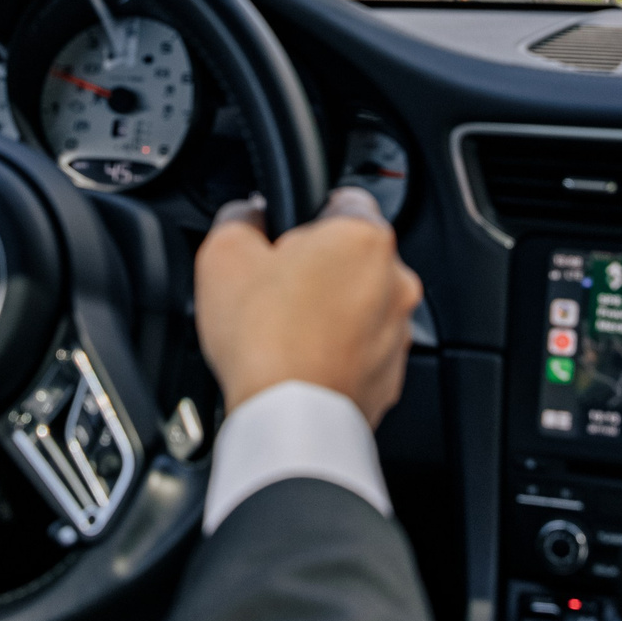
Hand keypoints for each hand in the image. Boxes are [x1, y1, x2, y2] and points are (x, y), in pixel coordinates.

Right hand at [193, 186, 422, 427]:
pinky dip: (337, 350)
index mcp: (363, 237)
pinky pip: (362, 348)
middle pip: (351, 256)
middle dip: (317, 267)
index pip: (341, 200)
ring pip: (359, 304)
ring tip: (284, 330)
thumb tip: (247, 214)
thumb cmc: (264, 341)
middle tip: (275, 289)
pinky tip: (300, 359)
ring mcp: (397, 331)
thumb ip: (240, 217)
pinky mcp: (390, 374)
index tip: (282, 238)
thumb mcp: (224, 254)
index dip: (303, 217)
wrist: (289, 419)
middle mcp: (395, 280)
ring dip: (329, 310)